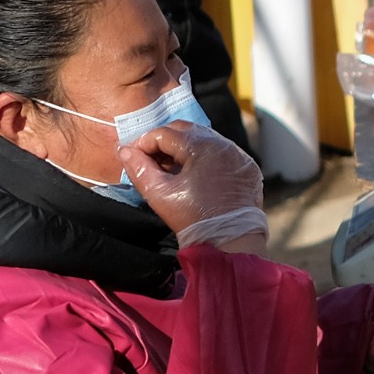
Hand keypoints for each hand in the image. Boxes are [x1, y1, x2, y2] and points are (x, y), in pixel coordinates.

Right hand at [123, 121, 265, 246]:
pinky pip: (222, 153)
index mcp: (202, 146)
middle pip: (186, 130)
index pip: (164, 133)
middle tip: (151, 159)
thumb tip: (125, 151)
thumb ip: (139, 169)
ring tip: (170, 168)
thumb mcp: (159, 194)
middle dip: (164, 141)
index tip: (134, 156)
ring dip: (185, 148)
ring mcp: (239, 155)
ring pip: (205, 139)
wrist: (229, 243)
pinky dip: (206, 157)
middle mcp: (224, 144)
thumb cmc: (193, 219)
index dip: (144, 142)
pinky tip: (195, 174)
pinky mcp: (247, 167)